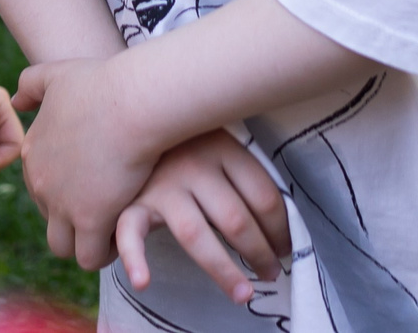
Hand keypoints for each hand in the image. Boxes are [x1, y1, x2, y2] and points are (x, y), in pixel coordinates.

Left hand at [15, 56, 160, 270]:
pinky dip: (104, 253)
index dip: (66, 189)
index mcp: (32, 152)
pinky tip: (124, 234)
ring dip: (85, 243)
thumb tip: (17, 101)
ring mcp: (62, 204)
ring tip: (113, 228)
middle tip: (105, 208)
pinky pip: (90, 257)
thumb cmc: (103, 82)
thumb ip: (31, 83)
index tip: (93, 183)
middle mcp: (40, 181)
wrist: (133, 101)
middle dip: (73, 219)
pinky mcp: (90, 220)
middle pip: (49, 218)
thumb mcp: (58, 73)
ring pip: (63, 246)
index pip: (40, 186)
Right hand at [115, 130, 290, 304]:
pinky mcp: (131, 202)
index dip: (281, 229)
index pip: (263, 196)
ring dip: (223, 269)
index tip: (287, 249)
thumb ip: (244, 175)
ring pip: (195, 234)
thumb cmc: (189, 144)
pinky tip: (144, 282)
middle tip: (271, 273)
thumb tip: (281, 227)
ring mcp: (160, 185)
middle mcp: (192, 164)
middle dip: (260, 253)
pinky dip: (134, 258)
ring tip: (244, 294)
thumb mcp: (220, 145)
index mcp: (222, 147)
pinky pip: (131, 232)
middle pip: (235, 218)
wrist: (134, 123)